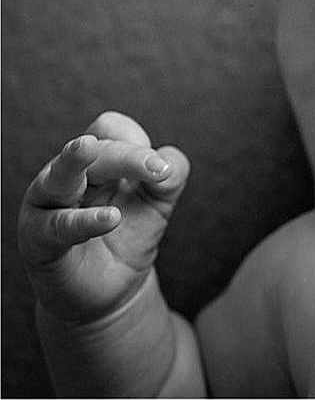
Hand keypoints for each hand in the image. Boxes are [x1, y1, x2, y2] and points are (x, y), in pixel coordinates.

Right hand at [18, 112, 188, 323]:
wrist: (111, 289)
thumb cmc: (130, 235)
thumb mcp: (158, 203)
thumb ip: (170, 178)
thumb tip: (168, 159)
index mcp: (97, 160)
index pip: (112, 130)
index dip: (136, 142)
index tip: (162, 169)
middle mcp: (68, 175)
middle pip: (94, 148)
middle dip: (127, 155)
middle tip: (158, 169)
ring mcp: (48, 205)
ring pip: (59, 176)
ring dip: (73, 161)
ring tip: (87, 148)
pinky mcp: (39, 239)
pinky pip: (57, 225)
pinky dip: (83, 220)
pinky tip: (109, 218)